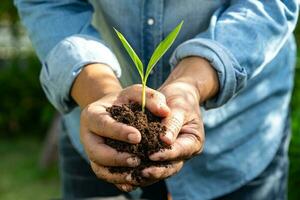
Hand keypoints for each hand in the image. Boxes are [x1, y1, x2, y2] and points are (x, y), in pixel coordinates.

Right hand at [79, 84, 169, 191]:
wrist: (114, 109)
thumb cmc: (126, 100)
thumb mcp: (137, 92)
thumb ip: (151, 97)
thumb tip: (165, 112)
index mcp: (92, 115)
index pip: (102, 124)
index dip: (119, 132)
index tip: (138, 137)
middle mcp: (88, 135)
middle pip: (96, 152)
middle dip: (116, 158)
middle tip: (137, 160)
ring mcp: (92, 150)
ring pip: (99, 168)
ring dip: (117, 174)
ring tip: (136, 173)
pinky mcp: (99, 162)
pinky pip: (105, 175)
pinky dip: (118, 180)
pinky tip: (134, 182)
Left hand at [140, 57, 218, 180]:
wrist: (177, 96)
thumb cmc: (180, 99)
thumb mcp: (179, 108)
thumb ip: (172, 123)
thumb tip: (166, 141)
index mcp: (193, 142)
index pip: (180, 151)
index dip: (166, 154)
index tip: (152, 155)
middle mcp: (183, 153)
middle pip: (171, 167)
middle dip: (156, 171)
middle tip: (140, 173)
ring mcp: (172, 156)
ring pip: (160, 170)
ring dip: (146, 176)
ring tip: (130, 178)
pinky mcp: (160, 154)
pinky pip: (150, 165)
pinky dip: (138, 170)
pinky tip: (126, 177)